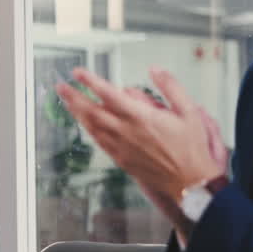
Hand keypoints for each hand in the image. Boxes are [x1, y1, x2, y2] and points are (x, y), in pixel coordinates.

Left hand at [56, 66, 222, 233]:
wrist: (190, 181)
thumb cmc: (191, 148)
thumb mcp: (190, 112)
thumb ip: (171, 87)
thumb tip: (156, 70)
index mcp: (141, 117)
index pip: (108, 94)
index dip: (91, 82)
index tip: (78, 72)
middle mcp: (126, 132)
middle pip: (92, 111)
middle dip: (74, 97)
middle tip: (61, 86)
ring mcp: (121, 147)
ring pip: (92, 127)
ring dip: (77, 113)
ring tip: (67, 102)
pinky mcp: (121, 160)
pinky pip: (99, 142)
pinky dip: (89, 130)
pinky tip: (85, 125)